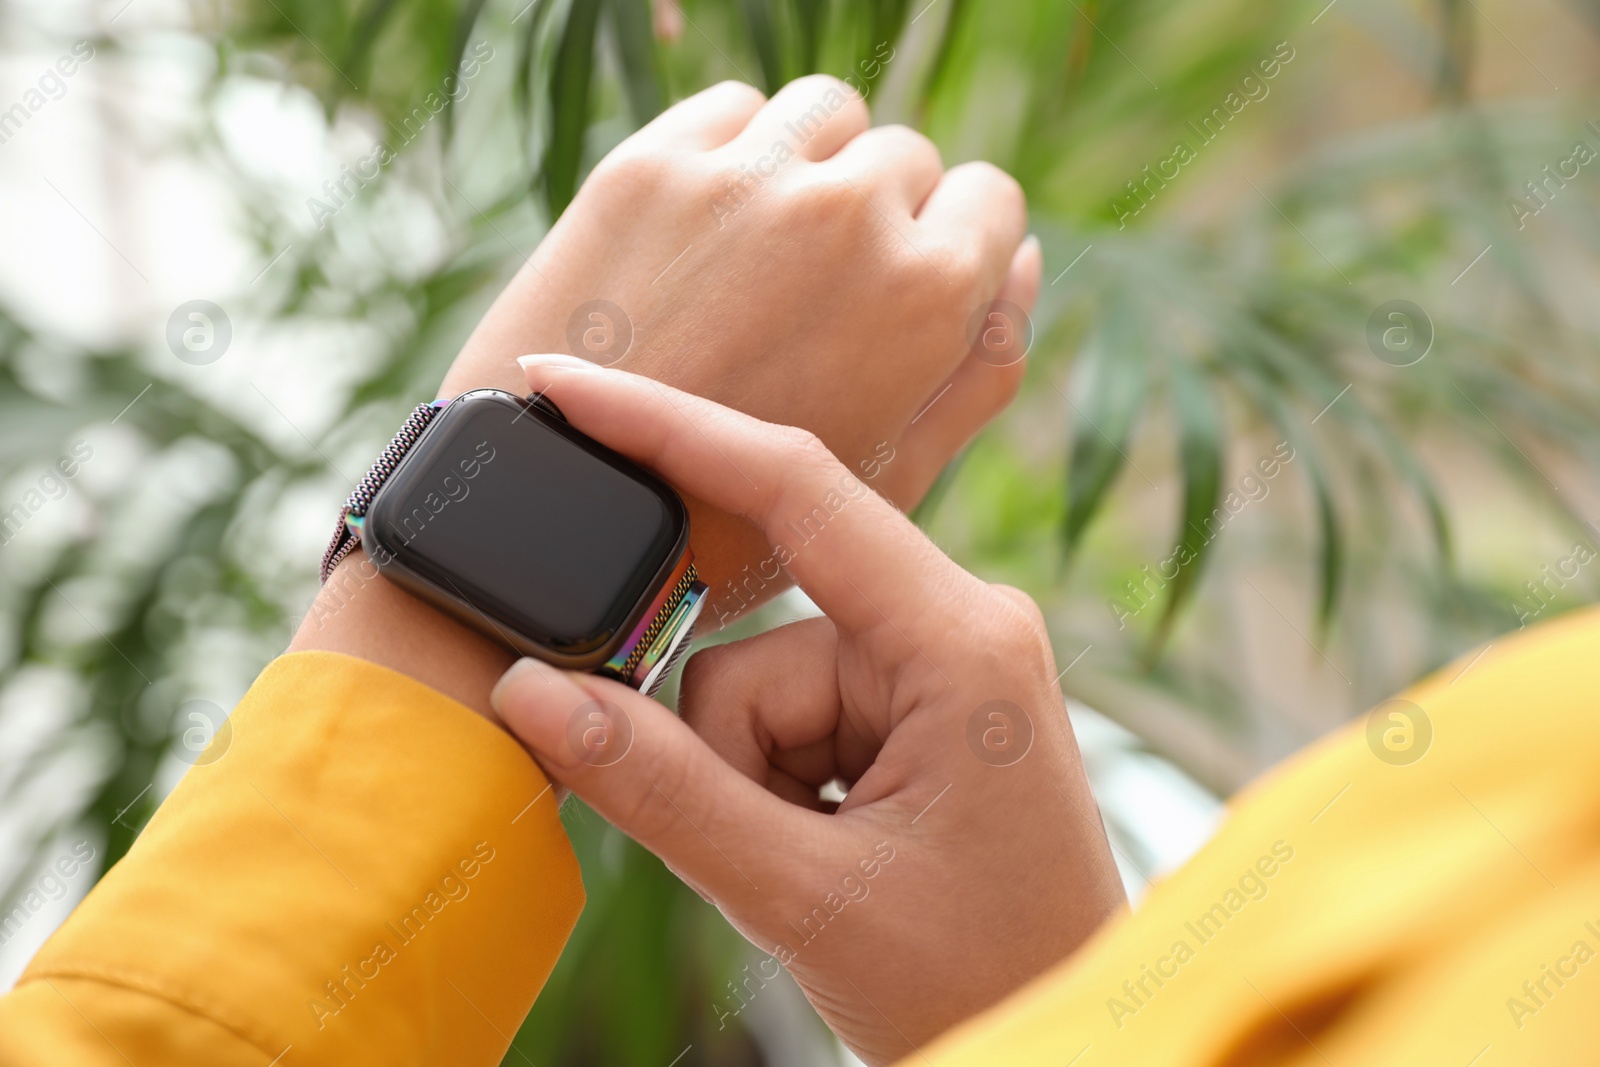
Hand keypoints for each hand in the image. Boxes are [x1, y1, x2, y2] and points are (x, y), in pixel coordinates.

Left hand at [295, 76, 1038, 713]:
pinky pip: (732, 109)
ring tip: (756, 255)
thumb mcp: (890, 475)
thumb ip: (980, 368)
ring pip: (823, 115)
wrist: (566, 516)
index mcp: (928, 292)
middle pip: (903, 157)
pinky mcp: (653, 164)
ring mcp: (748, 179)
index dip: (948, 244)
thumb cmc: (736, 519)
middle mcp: (851, 212)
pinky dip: (729, 152)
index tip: (896, 285)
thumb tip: (1022, 264)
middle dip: (873, 213)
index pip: (989, 197)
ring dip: (808, 166)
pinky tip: (699, 233)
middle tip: (808, 294)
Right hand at [491, 358, 1124, 1064]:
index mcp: (960, 639)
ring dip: (752, 782)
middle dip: (727, 744)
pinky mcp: (915, 706)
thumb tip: (531, 695)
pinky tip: (830, 850)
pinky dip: (773, 784)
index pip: (795, 487)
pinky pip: (789, 713)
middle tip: (771, 845)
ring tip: (821, 867)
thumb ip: (657, 789)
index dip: (669, 427)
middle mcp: (956, 626)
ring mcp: (937, 666)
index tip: (565, 384)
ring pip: (759, 684)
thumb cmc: (979, 977)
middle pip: (758, 633)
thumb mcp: (801, 893)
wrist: (1062, 1038)